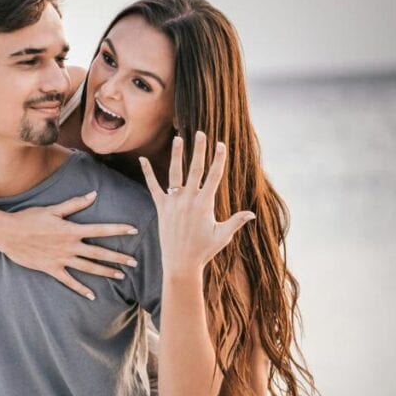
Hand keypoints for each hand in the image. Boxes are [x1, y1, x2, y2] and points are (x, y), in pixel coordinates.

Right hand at [0, 192, 139, 299]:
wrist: (8, 234)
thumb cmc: (29, 218)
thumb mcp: (52, 209)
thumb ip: (74, 204)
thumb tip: (94, 195)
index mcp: (71, 230)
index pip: (100, 229)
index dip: (118, 229)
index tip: (134, 230)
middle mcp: (69, 246)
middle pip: (99, 253)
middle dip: (118, 257)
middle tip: (135, 262)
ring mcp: (61, 259)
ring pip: (88, 268)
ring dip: (105, 272)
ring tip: (121, 276)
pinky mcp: (51, 269)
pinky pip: (69, 281)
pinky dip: (81, 289)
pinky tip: (92, 296)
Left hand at [139, 132, 254, 276]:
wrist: (181, 263)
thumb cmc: (204, 250)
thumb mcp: (223, 235)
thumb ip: (236, 221)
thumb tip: (252, 214)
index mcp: (205, 204)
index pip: (214, 176)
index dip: (218, 159)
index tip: (221, 143)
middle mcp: (189, 200)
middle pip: (195, 169)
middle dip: (199, 150)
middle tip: (200, 132)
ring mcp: (173, 203)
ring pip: (175, 174)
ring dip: (177, 155)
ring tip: (178, 138)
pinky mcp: (161, 208)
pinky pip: (153, 187)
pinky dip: (148, 173)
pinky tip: (143, 159)